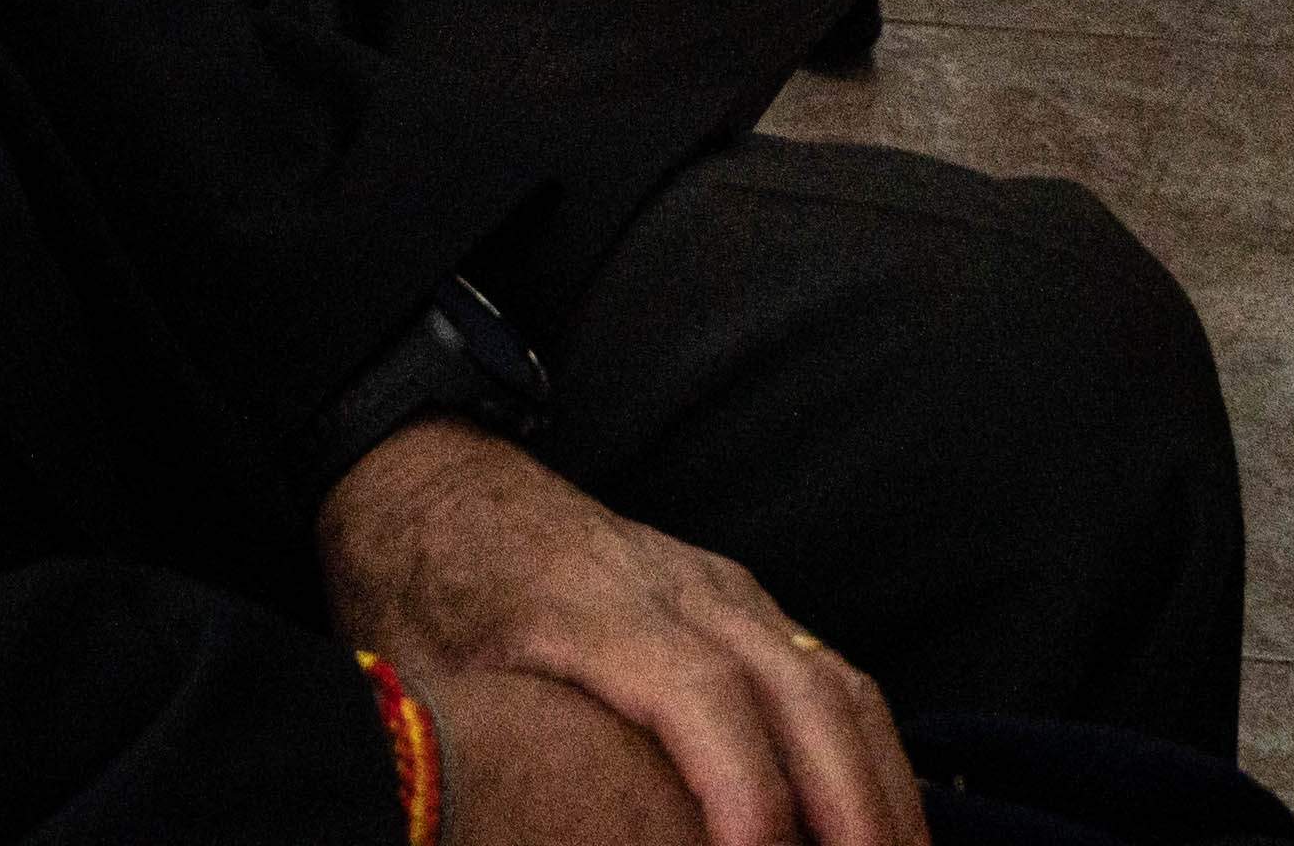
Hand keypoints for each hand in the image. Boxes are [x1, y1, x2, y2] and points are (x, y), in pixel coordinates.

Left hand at [323, 420, 919, 845]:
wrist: (429, 482)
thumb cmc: (415, 598)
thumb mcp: (409, 678)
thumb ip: (463, 749)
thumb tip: (469, 817)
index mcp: (587, 607)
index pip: (695, 693)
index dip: (740, 788)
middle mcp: (674, 588)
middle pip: (798, 689)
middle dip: (851, 804)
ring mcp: (719, 588)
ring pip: (834, 681)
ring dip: (882, 785)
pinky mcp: (739, 601)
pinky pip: (829, 672)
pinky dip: (869, 752)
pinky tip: (884, 825)